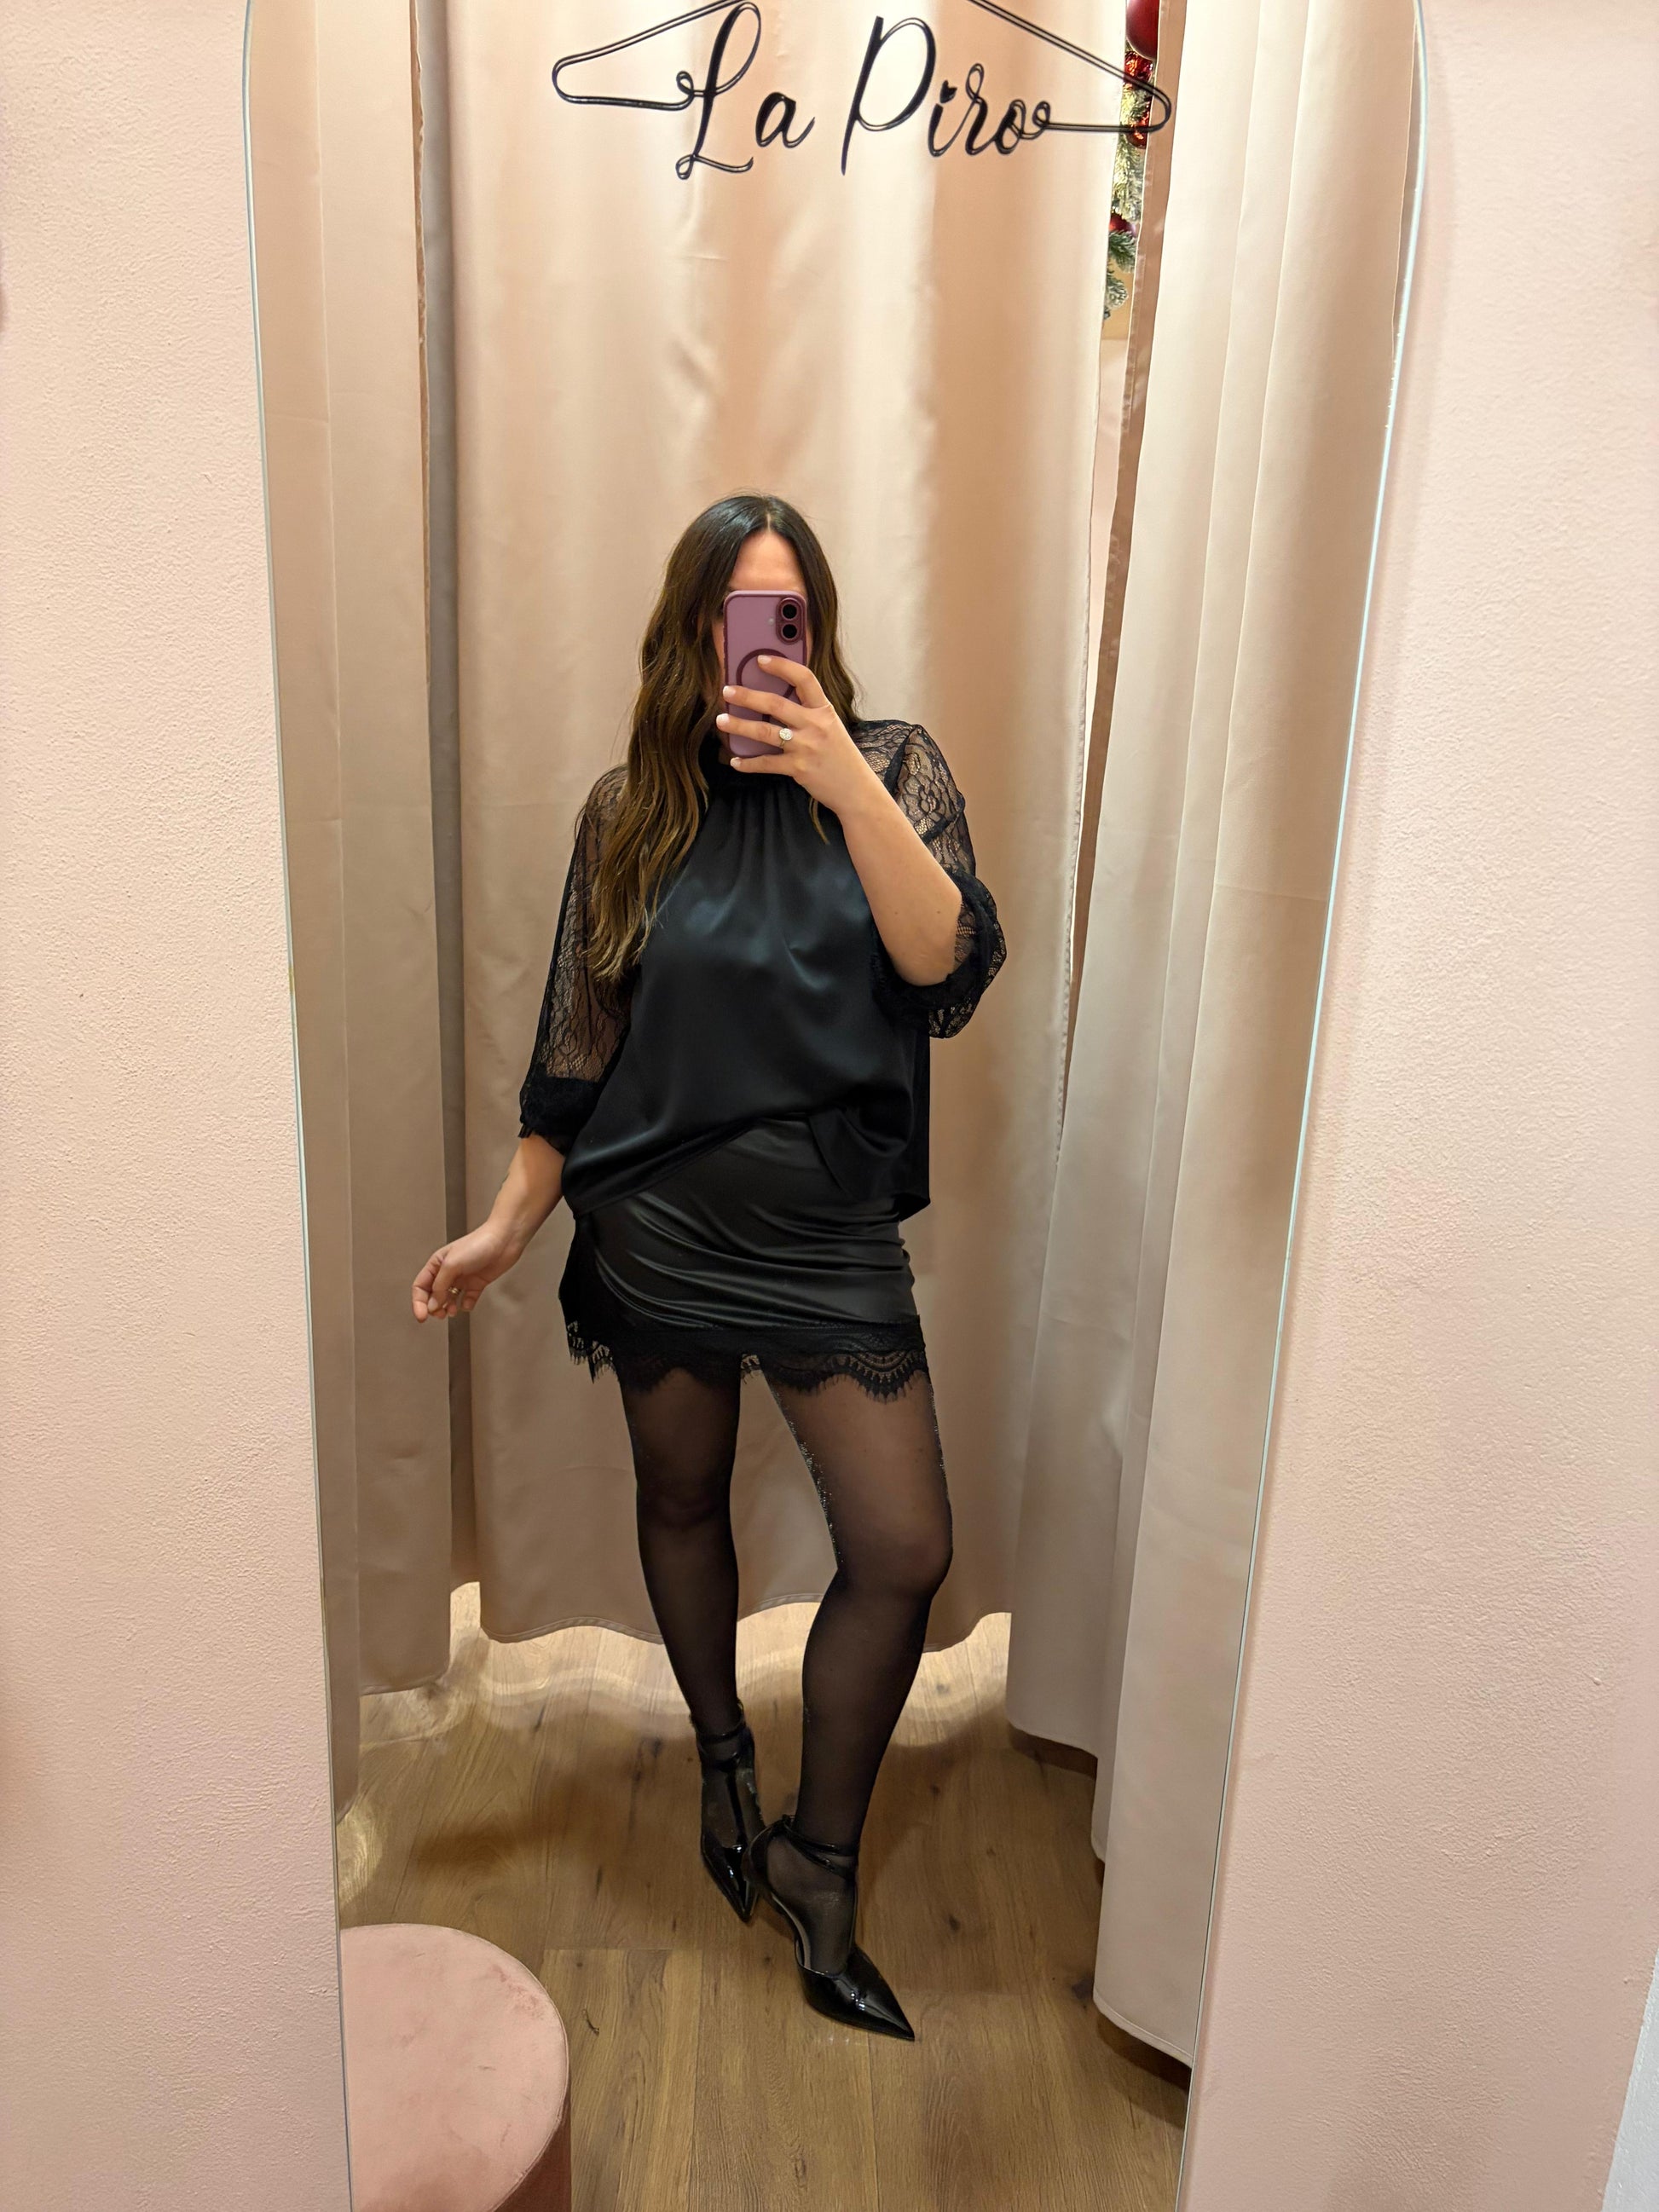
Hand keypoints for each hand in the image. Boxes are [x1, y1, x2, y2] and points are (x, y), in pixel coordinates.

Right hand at [412, 1219, 521, 1322]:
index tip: (422, 1316)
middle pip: (433, 1295)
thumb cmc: (478, 1244)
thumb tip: (432, 1305)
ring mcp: (463, 1278)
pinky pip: (468, 1299)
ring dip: (448, 1308)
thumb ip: (439, 1286)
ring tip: (452, 1312)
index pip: (421, 1286)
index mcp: (437, 1264)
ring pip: (449, 1299)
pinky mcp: (477, 1283)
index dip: (418, 1302)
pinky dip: (466, 1304)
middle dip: (434, 1307)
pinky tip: (467, 1303)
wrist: (504, 1240)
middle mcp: (448, 1272)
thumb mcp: (451, 1264)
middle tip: (439, 1315)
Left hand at [716, 658, 884, 820]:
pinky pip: (766, 763)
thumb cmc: (841, 757)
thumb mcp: (831, 727)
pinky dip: (748, 763)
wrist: (855, 789)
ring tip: (721, 721)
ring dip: (739, 726)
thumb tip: (775, 703)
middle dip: (747, 696)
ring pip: (765, 732)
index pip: (804, 678)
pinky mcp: (798, 768)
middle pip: (775, 704)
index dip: (781, 666)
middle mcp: (815, 725)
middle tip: (727, 691)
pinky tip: (735, 761)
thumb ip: (809, 714)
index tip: (760, 660)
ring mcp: (805, 747)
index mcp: (824, 710)